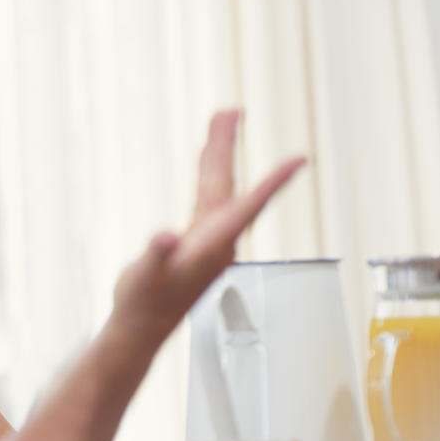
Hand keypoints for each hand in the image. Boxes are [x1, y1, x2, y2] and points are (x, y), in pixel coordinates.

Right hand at [107, 110, 304, 350]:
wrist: (139, 329)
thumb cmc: (143, 305)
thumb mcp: (143, 277)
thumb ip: (157, 254)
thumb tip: (165, 236)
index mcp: (211, 245)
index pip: (248, 206)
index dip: (274, 181)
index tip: (300, 159)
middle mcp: (216, 241)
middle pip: (228, 186)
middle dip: (227, 147)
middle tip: (231, 111)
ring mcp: (208, 242)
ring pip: (218, 189)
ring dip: (219, 156)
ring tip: (220, 124)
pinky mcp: (197, 244)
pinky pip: (207, 200)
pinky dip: (208, 175)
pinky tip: (206, 165)